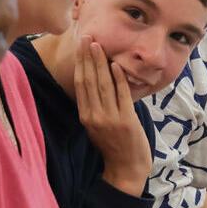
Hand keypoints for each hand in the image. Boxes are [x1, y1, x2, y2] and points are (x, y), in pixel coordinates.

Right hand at [75, 35, 151, 195]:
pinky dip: (119, 79)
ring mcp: (110, 118)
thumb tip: (94, 81)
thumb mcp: (96, 126)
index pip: (80, 85)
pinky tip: (115, 65)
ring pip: (103, 85)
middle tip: (87, 38)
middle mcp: (95, 116)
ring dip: (101, 63)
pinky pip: (121, 95)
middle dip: (88, 58)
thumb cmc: (112, 146)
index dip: (80, 64)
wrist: (126, 169)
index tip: (80, 47)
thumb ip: (93, 106)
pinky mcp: (126, 120)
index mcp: (85, 116)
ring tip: (98, 46)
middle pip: (89, 81)